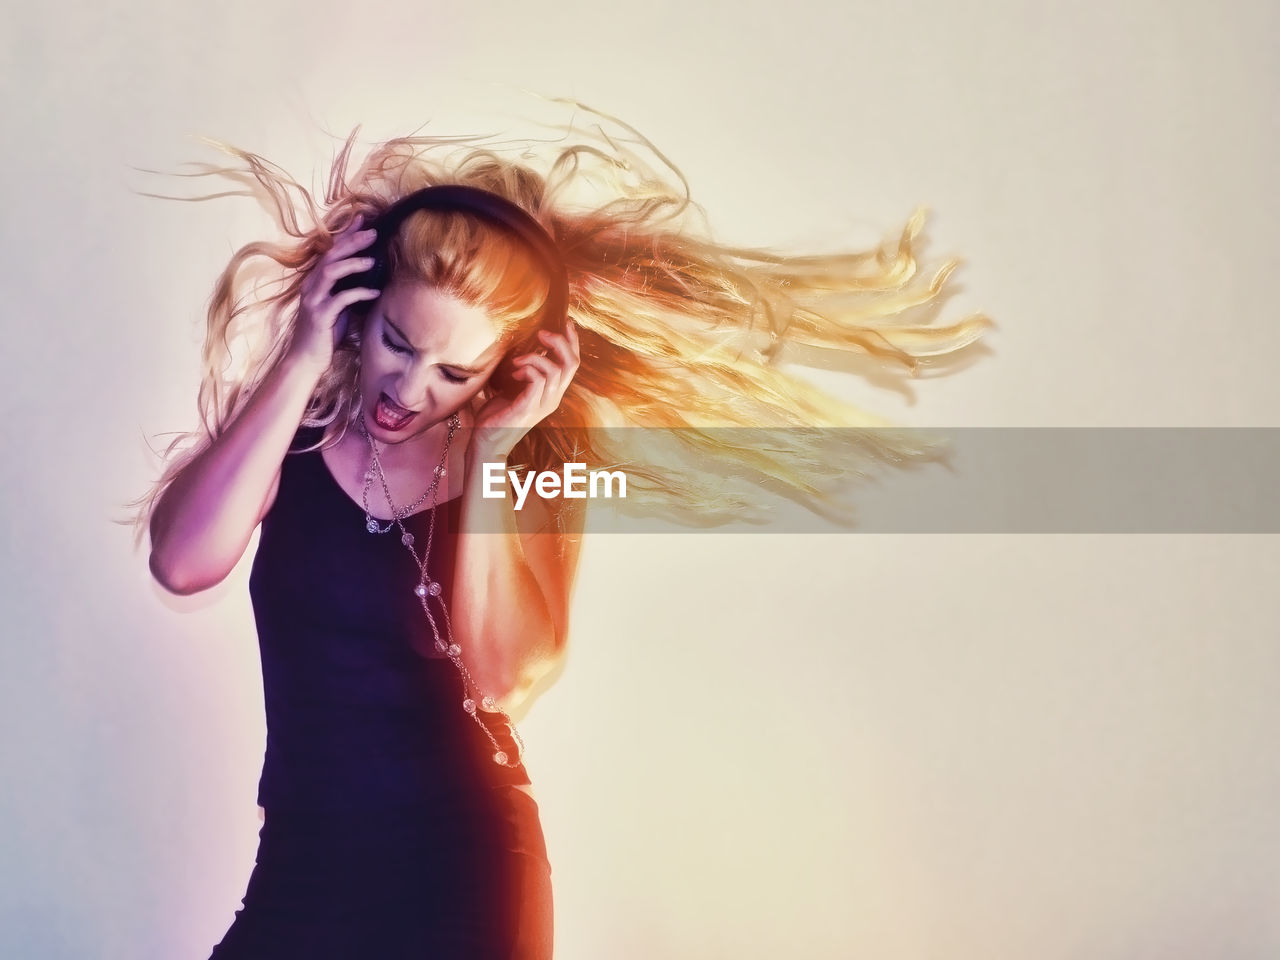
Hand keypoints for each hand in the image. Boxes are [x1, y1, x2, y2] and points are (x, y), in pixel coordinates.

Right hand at [286, 218, 379, 373]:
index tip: (362, 220)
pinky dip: (358, 293)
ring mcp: (314, 300)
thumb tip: (368, 278)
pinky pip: (340, 299)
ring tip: (372, 259)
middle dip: (352, 242)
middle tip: (373, 232)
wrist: (306, 360)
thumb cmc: (324, 335)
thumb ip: (346, 291)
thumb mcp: (337, 308)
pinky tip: (374, 293)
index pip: (330, 252)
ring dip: (353, 263)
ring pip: (331, 272)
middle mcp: (312, 286)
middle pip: (330, 256)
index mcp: (315, 282)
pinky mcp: (320, 316)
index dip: (346, 235)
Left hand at [469, 321, 580, 459]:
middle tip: (542, 332)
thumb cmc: (498, 415)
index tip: (566, 322)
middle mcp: (553, 399)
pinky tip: (515, 372)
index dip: (573, 341)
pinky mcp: (528, 409)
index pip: (573, 364)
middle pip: (572, 364)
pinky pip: (538, 381)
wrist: (487, 442)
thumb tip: (525, 347)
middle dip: (560, 342)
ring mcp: (543, 405)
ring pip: (555, 370)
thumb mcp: (515, 388)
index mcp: (553, 393)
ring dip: (536, 357)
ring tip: (519, 359)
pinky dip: (527, 369)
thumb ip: (525, 372)